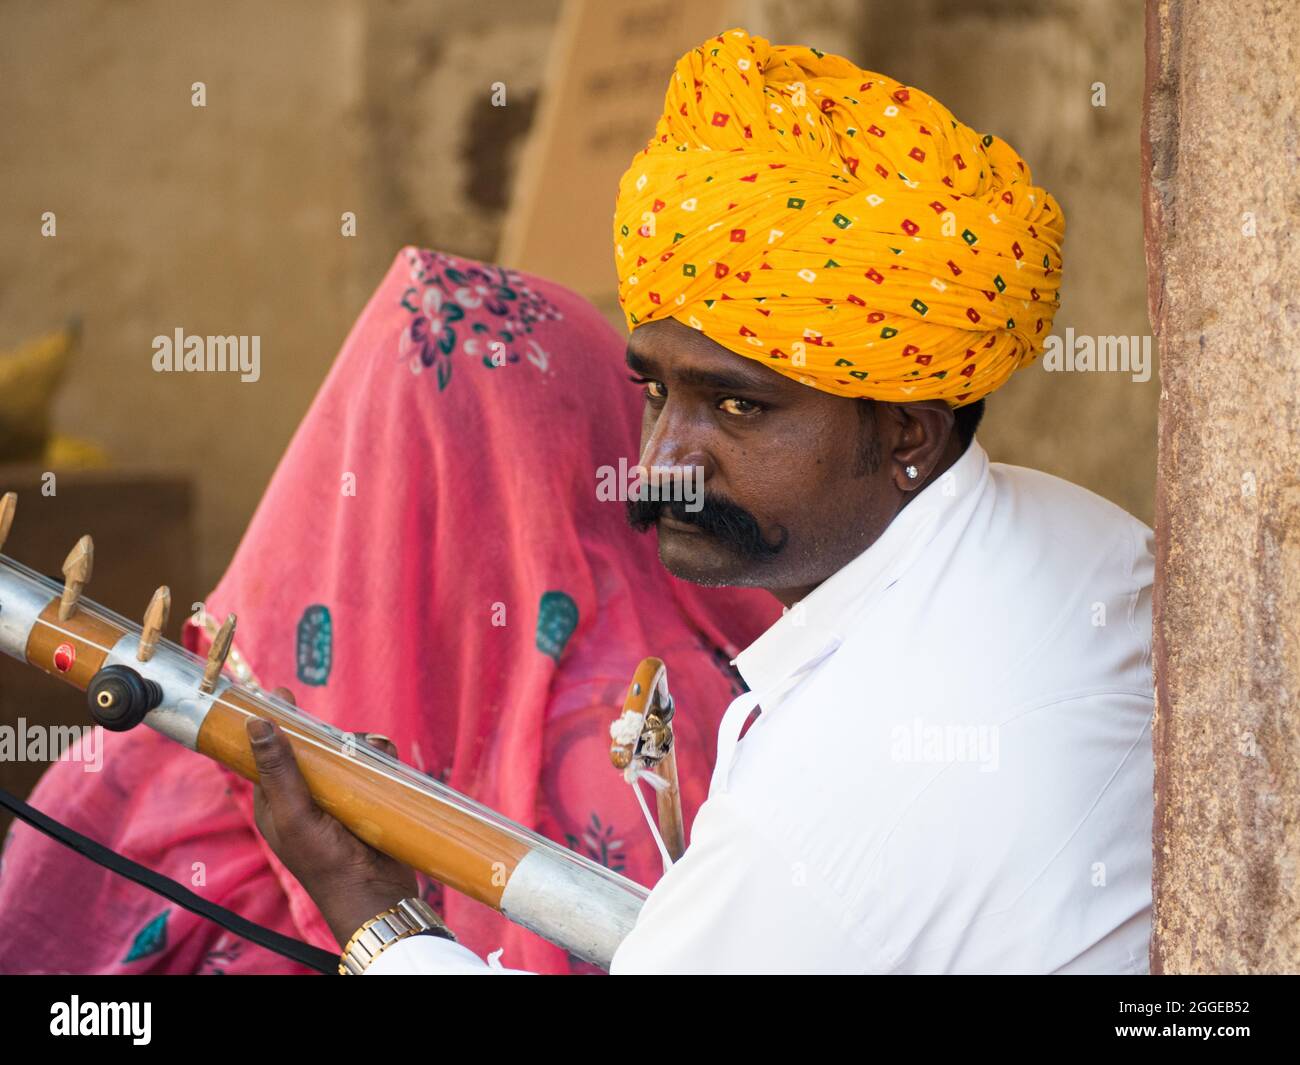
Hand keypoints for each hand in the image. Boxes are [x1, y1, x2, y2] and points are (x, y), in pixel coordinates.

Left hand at [247, 687, 419, 946]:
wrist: (377, 896)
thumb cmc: (326, 863)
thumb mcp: (295, 816)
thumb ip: (279, 771)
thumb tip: (257, 724)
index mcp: (278, 803)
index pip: (270, 754)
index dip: (274, 724)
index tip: (282, 694)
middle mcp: (307, 798)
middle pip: (312, 749)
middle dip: (328, 736)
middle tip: (341, 738)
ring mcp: (340, 800)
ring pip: (346, 755)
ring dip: (360, 747)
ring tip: (372, 752)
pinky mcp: (369, 802)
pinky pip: (373, 768)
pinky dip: (381, 758)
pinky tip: (387, 758)